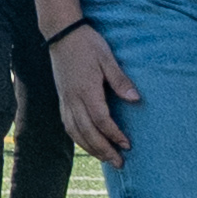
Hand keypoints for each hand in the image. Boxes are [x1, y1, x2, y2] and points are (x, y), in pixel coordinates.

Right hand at [50, 19, 140, 166]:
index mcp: (86, 90)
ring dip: (90, 148)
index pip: (101, 120)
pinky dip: (77, 138)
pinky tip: (86, 143)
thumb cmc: (87, 44)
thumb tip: (135, 99)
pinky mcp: (62, 98)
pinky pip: (67, 124)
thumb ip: (120, 80)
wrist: (61, 33)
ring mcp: (65, 99)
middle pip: (87, 132)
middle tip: (119, 163)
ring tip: (105, 159)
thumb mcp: (107, 58)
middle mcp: (73, 99)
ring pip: (75, 132)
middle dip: (103, 150)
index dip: (114, 135)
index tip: (127, 145)